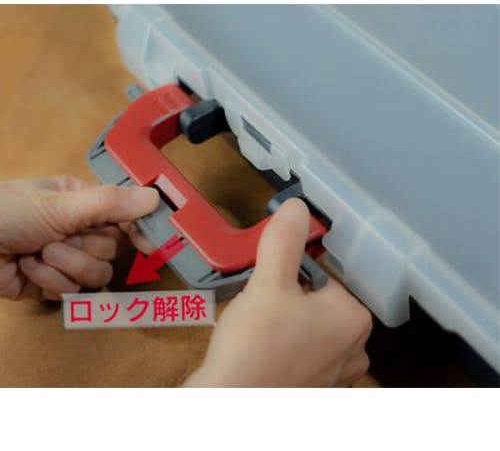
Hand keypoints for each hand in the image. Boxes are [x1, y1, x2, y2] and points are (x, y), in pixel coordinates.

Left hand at [0, 176, 158, 300]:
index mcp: (84, 204)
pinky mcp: (53, 284)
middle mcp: (80, 230)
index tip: (148, 243)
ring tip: (39, 254)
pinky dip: (49, 281)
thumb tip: (154, 197)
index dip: (138, 230)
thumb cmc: (6, 212)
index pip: (125, 217)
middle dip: (84, 248)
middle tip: (58, 238)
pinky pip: (73, 291)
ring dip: (66, 266)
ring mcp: (67, 259)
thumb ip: (109, 203)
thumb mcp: (59, 204)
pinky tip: (28, 268)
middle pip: (113, 250)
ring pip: (96, 274)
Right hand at [185, 199, 371, 386]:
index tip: (269, 277)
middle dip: (287, 294)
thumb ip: (284, 241)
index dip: (291, 270)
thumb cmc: (255, 345)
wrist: (228, 404)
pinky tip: (260, 345)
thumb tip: (296, 208)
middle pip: (316, 298)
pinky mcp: (313, 386)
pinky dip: (282, 341)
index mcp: (353, 318)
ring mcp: (335, 372)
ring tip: (257, 323)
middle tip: (260, 302)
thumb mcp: (268, 282)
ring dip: (282, 316)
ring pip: (307, 323)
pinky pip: (300, 348)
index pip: (323, 274)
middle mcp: (353, 347)